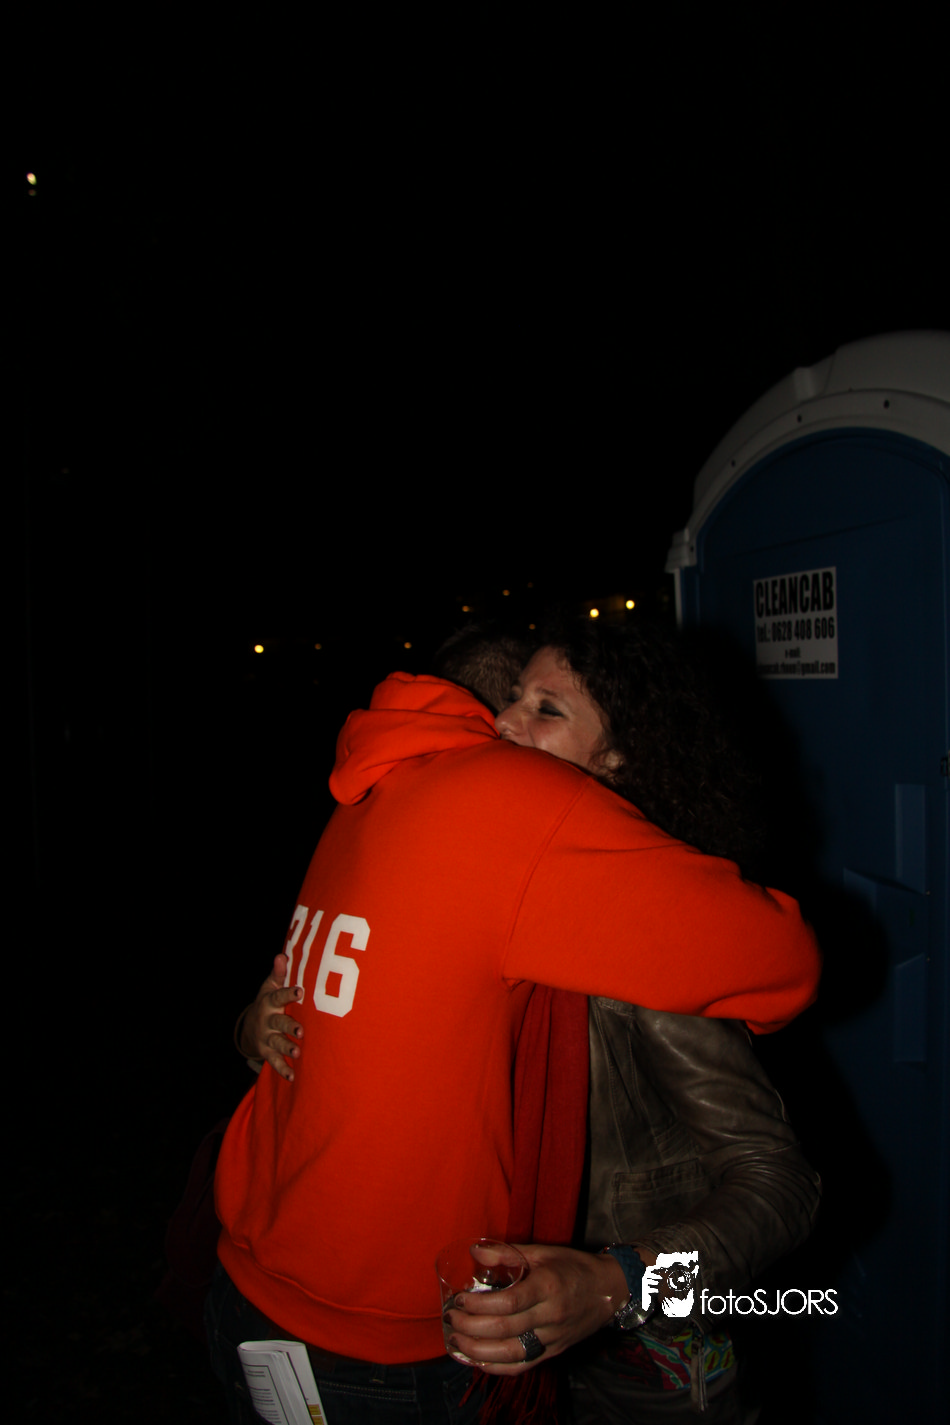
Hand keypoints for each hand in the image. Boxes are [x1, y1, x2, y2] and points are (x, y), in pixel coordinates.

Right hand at [238, 952, 303, 1080]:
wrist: (251, 1026)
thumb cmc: (269, 1002)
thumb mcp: (269, 987)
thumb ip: (278, 974)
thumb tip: (281, 955)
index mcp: (268, 1002)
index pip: (278, 997)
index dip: (288, 994)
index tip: (300, 991)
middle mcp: (267, 1020)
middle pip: (278, 1023)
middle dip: (289, 1027)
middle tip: (301, 1031)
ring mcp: (266, 1037)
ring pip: (276, 1043)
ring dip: (286, 1048)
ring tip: (297, 1053)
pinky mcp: (267, 1052)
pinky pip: (275, 1062)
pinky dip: (283, 1070)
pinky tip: (293, 1077)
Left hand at [445, 1244, 628, 1373]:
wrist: (609, 1289)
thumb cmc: (574, 1267)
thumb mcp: (544, 1252)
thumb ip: (509, 1253)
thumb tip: (475, 1252)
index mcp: (548, 1286)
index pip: (510, 1302)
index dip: (481, 1304)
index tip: (461, 1299)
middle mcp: (551, 1315)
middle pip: (506, 1329)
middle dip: (472, 1328)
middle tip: (452, 1320)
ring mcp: (553, 1337)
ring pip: (512, 1353)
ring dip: (479, 1352)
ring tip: (457, 1342)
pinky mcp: (554, 1351)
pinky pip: (524, 1365)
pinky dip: (498, 1368)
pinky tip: (479, 1361)